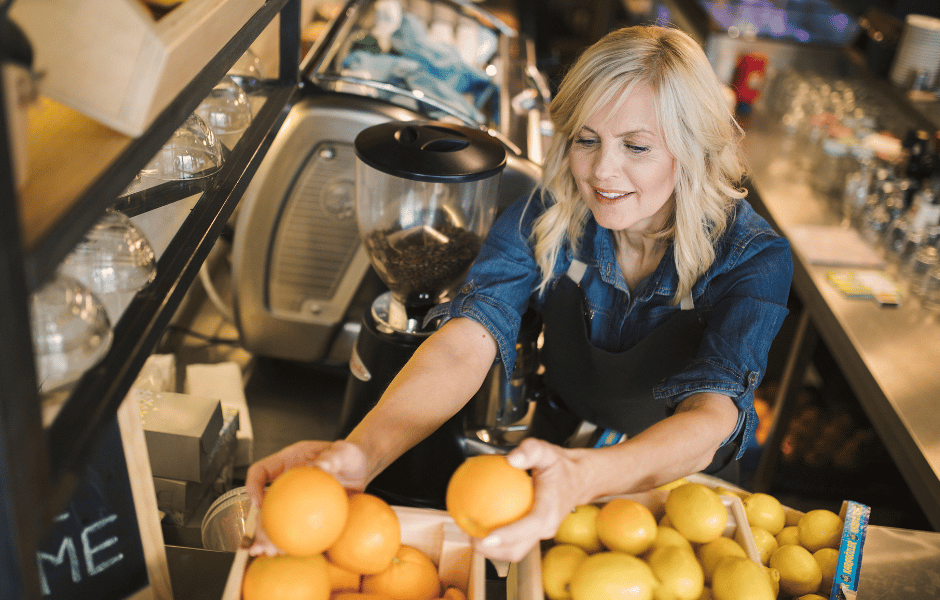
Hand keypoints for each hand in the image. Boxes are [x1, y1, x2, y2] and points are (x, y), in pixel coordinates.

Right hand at [244, 440, 368, 555]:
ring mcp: (296, 498)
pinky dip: (294, 541)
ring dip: (271, 538)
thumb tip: (322, 466)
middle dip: (260, 524)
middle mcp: (287, 482)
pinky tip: (291, 554)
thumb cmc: (349, 455)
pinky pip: (297, 527)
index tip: (259, 503)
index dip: (253, 485)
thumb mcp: (344, 451)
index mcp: (289, 462)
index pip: (261, 470)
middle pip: (265, 503)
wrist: (361, 468)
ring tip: (271, 553)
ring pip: (276, 519)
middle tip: (261, 543)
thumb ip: (334, 455)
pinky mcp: (307, 512)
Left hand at [473, 438, 590, 562]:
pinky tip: (478, 523)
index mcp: (549, 511)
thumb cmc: (562, 467)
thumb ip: (531, 451)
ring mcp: (539, 533)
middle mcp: (545, 527)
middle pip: (517, 550)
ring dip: (490, 550)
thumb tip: (512, 458)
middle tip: (468, 535)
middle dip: (491, 550)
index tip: (486, 537)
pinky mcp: (533, 533)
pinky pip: (513, 541)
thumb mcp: (547, 452)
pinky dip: (495, 538)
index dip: (507, 535)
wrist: (580, 479)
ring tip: (468, 534)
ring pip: (513, 551)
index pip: (528, 527)